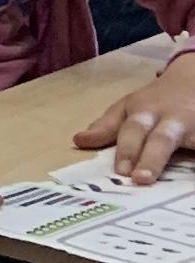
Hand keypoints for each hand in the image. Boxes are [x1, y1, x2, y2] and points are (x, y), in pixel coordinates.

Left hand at [76, 53, 194, 181]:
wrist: (193, 77)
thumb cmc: (156, 100)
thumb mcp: (128, 107)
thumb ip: (106, 127)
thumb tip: (78, 141)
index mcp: (145, 113)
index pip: (132, 131)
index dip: (127, 150)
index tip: (121, 172)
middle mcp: (171, 119)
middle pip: (161, 139)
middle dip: (151, 158)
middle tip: (141, 179)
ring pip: (194, 140)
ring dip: (190, 155)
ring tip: (179, 185)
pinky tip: (194, 180)